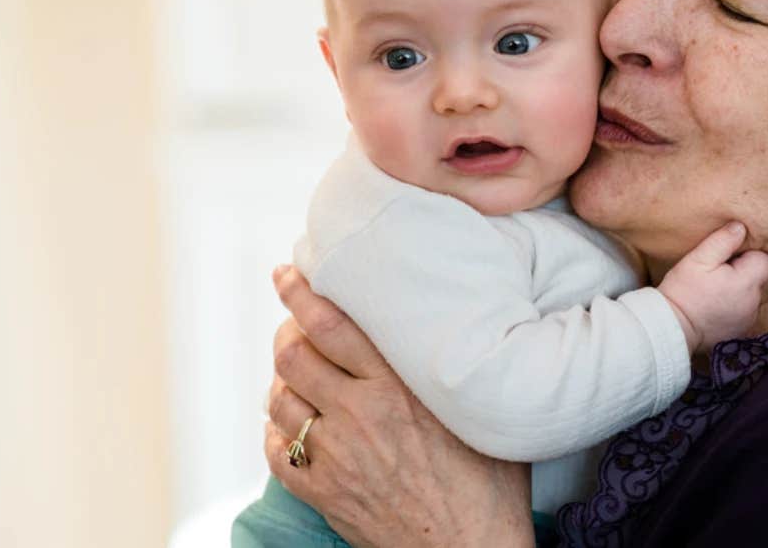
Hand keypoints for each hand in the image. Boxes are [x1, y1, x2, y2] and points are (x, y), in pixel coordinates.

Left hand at [264, 265, 533, 547]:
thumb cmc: (490, 487)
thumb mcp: (478, 410)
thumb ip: (450, 366)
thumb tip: (452, 322)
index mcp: (397, 386)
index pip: (330, 323)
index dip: (300, 292)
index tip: (287, 274)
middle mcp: (360, 414)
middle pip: (292, 355)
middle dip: (285, 333)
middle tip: (292, 327)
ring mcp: (336, 455)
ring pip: (279, 399)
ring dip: (282, 382)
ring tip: (296, 377)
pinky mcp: (323, 493)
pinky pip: (276, 450)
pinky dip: (277, 430)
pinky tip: (293, 425)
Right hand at [657, 222, 767, 353]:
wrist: (672, 328)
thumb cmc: (684, 291)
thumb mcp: (698, 260)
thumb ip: (722, 241)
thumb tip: (741, 227)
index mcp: (746, 282)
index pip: (764, 261)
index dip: (748, 256)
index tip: (727, 260)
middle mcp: (753, 302)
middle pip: (758, 278)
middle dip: (742, 273)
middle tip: (716, 275)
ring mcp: (748, 319)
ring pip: (751, 296)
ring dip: (738, 291)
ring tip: (713, 292)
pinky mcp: (741, 331)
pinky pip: (744, 312)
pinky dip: (733, 307)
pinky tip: (714, 307)